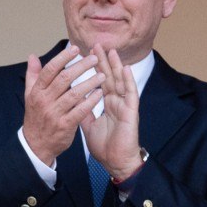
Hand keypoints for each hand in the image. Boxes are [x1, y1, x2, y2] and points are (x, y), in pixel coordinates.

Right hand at [21, 45, 102, 164]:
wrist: (36, 145)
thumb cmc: (37, 117)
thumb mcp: (30, 96)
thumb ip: (33, 75)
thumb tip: (33, 56)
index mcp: (36, 92)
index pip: (50, 70)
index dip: (63, 57)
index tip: (76, 49)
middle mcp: (44, 101)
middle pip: (64, 78)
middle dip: (81, 66)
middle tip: (95, 59)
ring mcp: (54, 113)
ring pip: (74, 93)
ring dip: (90, 82)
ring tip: (103, 75)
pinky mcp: (65, 125)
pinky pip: (80, 110)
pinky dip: (91, 101)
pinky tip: (100, 93)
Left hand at [81, 45, 142, 179]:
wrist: (116, 162)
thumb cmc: (105, 147)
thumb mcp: (88, 125)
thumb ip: (83, 110)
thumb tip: (74, 98)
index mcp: (107, 104)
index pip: (100, 81)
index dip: (94, 67)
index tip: (87, 53)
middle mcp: (117, 102)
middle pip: (109, 77)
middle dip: (103, 60)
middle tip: (97, 44)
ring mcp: (125, 106)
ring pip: (120, 81)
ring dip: (116, 65)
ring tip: (111, 50)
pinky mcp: (131, 112)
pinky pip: (130, 93)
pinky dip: (128, 80)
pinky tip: (125, 68)